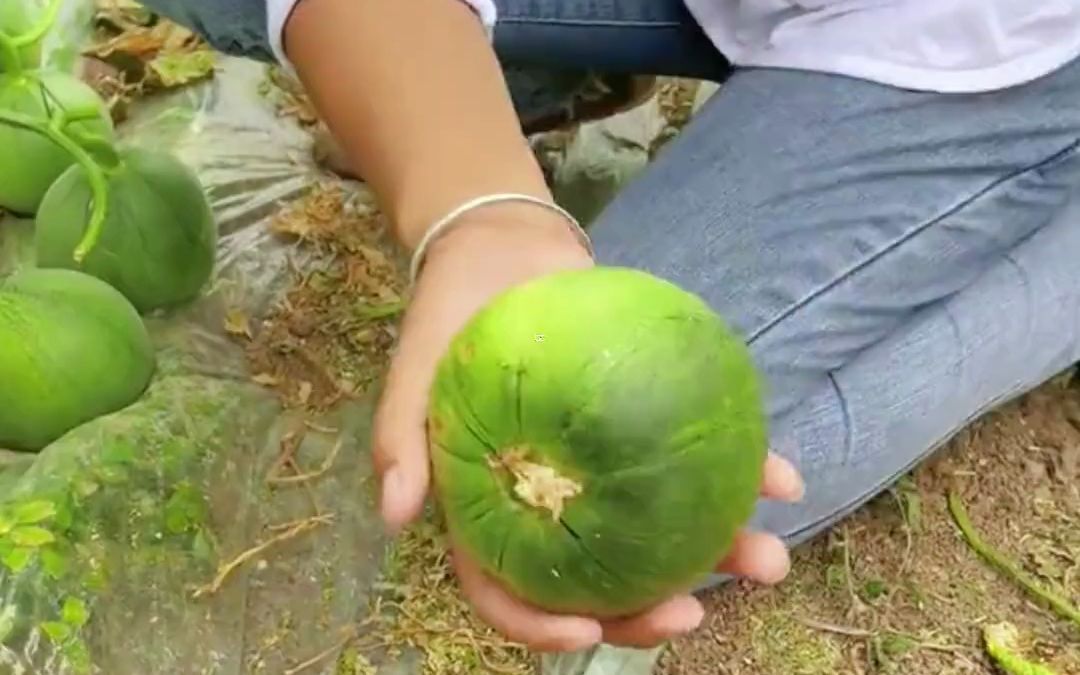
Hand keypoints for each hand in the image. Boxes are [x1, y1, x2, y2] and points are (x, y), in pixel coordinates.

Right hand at [371, 203, 804, 651]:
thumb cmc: (448, 314)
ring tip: (768, 560)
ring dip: (717, 550)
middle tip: (694, 608)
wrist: (503, 248)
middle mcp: (554, 500)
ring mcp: (605, 464)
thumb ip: (402, 437)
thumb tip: (395, 515)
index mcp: (491, 508)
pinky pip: (695, 453)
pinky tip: (783, 478)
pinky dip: (743, 469)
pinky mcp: (644, 421)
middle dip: (648, 607)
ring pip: (660, 527)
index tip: (589, 629)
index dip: (540, 623)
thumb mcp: (414, 369)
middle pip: (597, 578)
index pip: (506, 587)